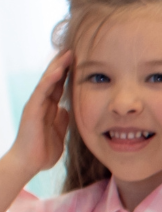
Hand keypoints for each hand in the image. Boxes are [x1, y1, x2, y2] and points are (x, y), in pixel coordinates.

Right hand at [4, 49, 70, 179]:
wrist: (30, 162)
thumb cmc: (44, 149)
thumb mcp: (60, 131)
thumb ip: (63, 119)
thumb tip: (68, 110)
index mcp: (50, 107)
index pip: (60, 85)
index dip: (70, 73)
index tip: (82, 60)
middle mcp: (42, 103)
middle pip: (54, 79)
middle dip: (64, 64)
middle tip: (75, 49)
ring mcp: (36, 105)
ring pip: (47, 81)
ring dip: (57, 67)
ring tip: (67, 53)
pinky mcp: (32, 109)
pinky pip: (42, 91)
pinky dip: (50, 80)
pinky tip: (58, 71)